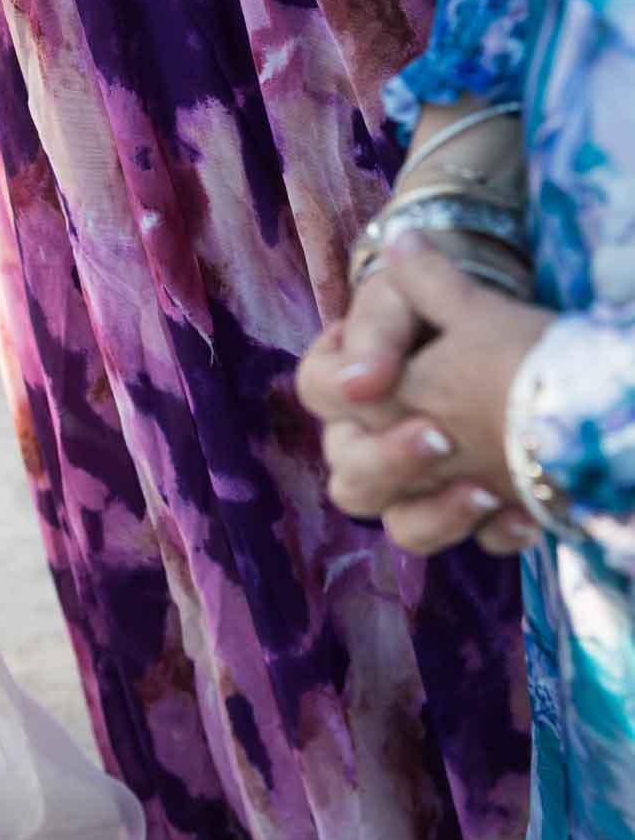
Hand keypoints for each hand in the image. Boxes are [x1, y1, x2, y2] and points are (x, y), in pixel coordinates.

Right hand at [319, 235, 552, 555]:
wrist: (504, 335)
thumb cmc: (442, 308)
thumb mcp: (408, 298)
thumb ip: (378, 324)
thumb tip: (360, 380)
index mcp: (347, 391)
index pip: (316, 390)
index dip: (338, 386)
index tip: (380, 376)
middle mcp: (370, 448)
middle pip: (351, 478)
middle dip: (391, 463)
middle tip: (439, 438)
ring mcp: (421, 487)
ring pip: (403, 527)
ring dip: (438, 515)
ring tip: (483, 492)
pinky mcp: (471, 510)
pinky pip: (476, 542)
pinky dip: (498, 532)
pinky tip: (523, 514)